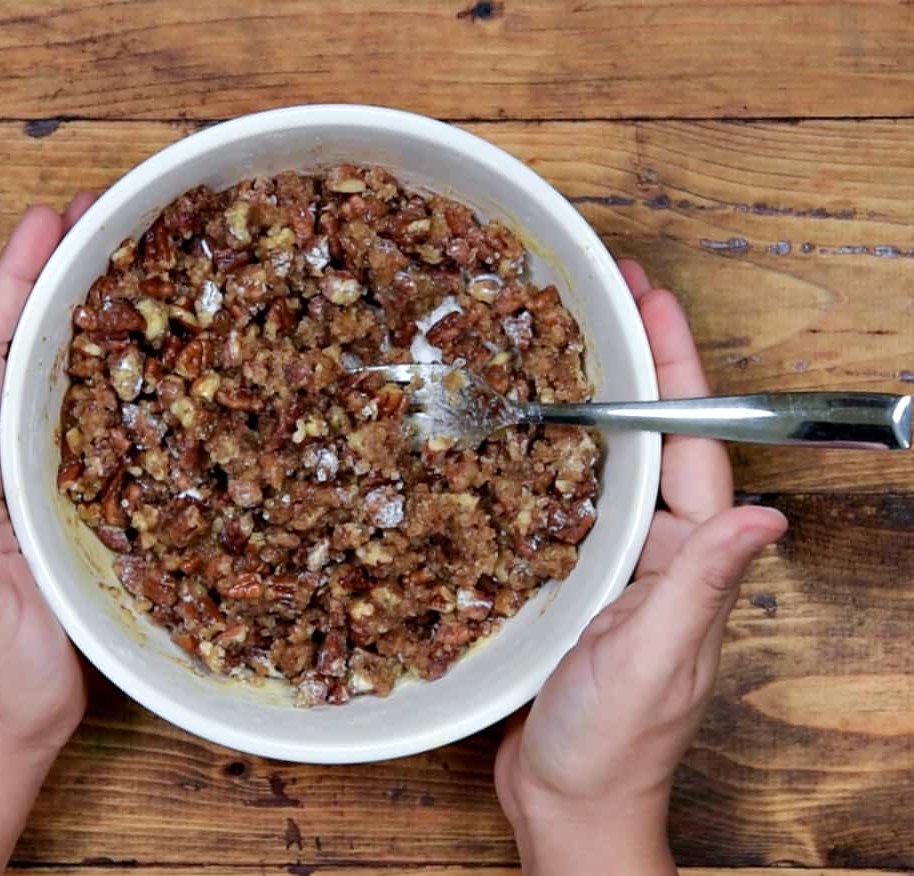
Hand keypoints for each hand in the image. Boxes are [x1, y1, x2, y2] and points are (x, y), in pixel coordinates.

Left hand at [0, 196, 96, 761]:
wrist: (10, 723)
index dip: (11, 287)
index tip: (43, 224)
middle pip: (19, 350)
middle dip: (48, 276)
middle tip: (93, 212)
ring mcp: (32, 480)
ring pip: (56, 379)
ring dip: (83, 314)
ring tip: (123, 256)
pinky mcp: (69, 504)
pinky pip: (89, 427)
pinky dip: (111, 378)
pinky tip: (145, 350)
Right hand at [492, 260, 787, 873]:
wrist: (566, 803)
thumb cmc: (610, 746)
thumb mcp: (651, 662)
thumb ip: (702, 587)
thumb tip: (769, 515)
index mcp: (687, 563)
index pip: (691, 446)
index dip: (678, 370)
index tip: (653, 303)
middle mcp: (658, 555)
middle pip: (650, 439)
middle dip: (634, 364)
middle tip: (601, 296)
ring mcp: (616, 568)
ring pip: (605, 466)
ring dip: (588, 403)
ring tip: (557, 342)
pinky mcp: (573, 585)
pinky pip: (566, 508)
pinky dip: (549, 463)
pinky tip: (517, 436)